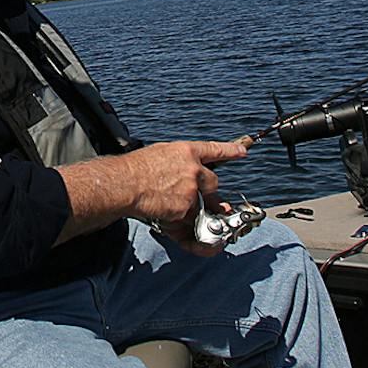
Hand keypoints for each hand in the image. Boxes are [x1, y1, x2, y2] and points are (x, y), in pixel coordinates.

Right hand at [118, 140, 246, 226]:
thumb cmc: (134, 168)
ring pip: (200, 203)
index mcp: (186, 151)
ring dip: (189, 206)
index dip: (230, 150)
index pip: (214, 150)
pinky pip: (188, 216)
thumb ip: (177, 161)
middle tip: (198, 196)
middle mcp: (193, 169)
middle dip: (208, 191)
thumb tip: (182, 170)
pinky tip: (162, 210)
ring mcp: (191, 190)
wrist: (124, 184)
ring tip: (167, 202)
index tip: (242, 151)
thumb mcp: (159, 153)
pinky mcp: (185, 208)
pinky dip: (177, 217)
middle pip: (212, 182)